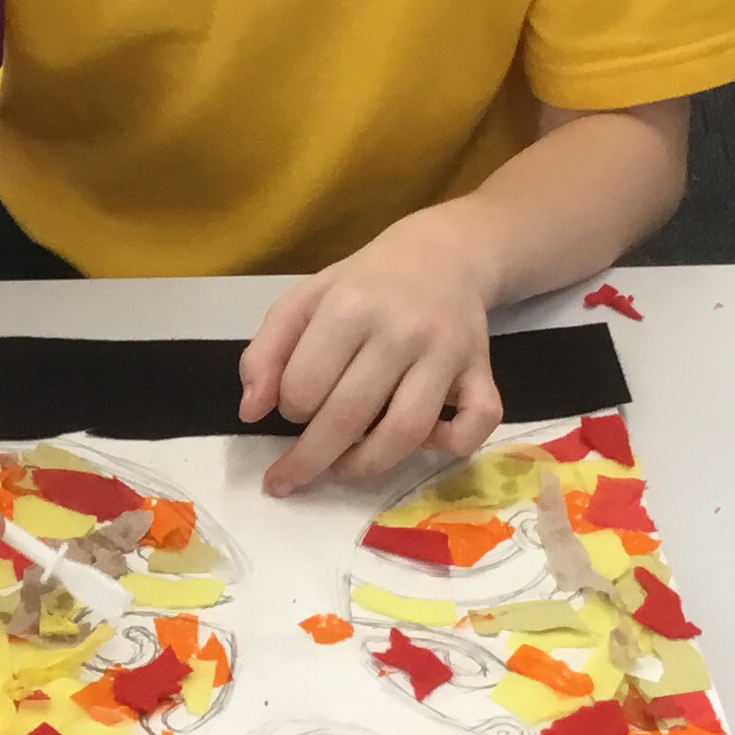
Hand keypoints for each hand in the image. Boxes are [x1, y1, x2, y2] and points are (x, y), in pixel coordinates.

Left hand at [237, 209, 502, 495]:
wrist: (441, 256)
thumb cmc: (362, 287)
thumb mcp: (303, 301)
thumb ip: (265, 352)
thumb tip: (250, 412)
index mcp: (349, 309)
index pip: (305, 386)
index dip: (290, 409)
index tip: (293, 407)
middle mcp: (401, 331)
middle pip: (349, 417)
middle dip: (310, 460)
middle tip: (289, 478)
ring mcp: (446, 353)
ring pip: (407, 431)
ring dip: (367, 465)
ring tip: (344, 470)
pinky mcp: (483, 369)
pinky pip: (478, 423)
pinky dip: (451, 446)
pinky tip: (425, 442)